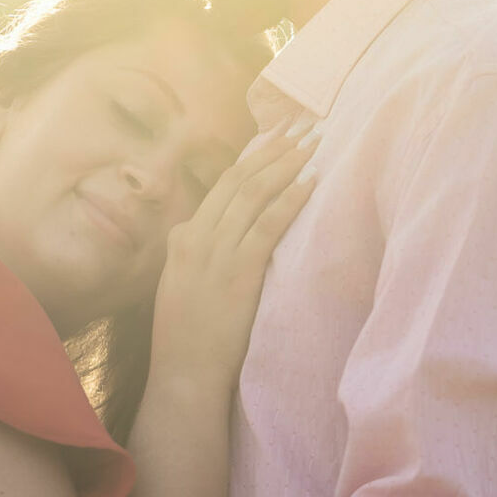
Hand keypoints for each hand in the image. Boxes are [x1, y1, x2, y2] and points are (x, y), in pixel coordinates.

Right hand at [148, 126, 315, 389]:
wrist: (183, 373)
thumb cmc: (188, 337)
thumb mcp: (181, 284)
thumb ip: (194, 253)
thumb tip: (206, 230)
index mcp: (183, 237)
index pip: (223, 183)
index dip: (255, 155)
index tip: (279, 133)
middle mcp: (197, 237)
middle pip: (240, 178)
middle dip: (275, 147)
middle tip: (304, 123)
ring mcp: (216, 253)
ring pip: (254, 194)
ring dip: (288, 164)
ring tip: (315, 142)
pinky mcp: (238, 272)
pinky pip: (267, 226)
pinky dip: (291, 199)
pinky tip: (312, 181)